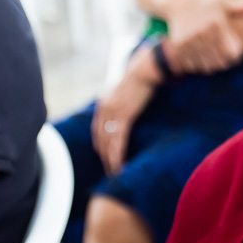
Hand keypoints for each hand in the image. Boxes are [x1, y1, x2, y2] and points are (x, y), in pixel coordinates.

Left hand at [92, 53, 160, 174]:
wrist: (145, 69)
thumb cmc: (140, 78)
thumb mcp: (124, 91)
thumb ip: (120, 102)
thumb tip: (123, 111)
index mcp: (103, 104)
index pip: (98, 131)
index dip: (100, 146)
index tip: (105, 157)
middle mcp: (104, 109)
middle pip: (101, 140)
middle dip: (104, 157)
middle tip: (110, 171)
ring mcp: (113, 113)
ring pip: (108, 143)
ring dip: (111, 160)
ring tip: (115, 173)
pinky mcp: (124, 116)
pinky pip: (118, 141)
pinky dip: (118, 155)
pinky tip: (120, 165)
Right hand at [164, 0, 242, 73]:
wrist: (177, 0)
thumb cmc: (206, 3)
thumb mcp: (223, 2)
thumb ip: (240, 7)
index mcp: (217, 23)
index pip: (231, 53)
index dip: (234, 56)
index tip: (233, 51)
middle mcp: (203, 32)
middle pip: (219, 62)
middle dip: (223, 62)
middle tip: (222, 56)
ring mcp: (189, 40)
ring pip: (206, 66)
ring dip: (210, 64)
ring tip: (210, 55)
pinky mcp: (179, 46)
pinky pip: (192, 65)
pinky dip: (196, 64)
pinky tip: (198, 54)